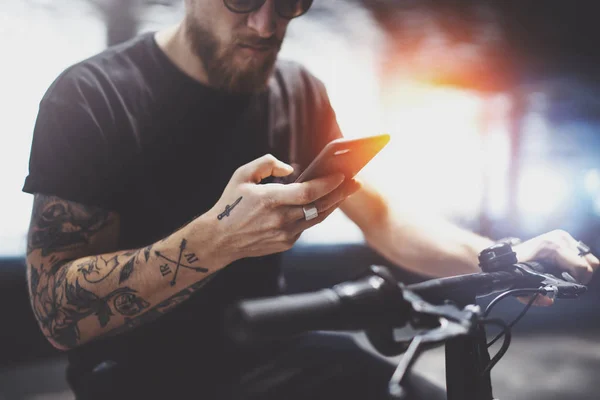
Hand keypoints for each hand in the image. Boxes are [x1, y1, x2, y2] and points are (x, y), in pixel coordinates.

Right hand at [207, 154, 361, 262]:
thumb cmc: (230, 203)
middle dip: (340, 192)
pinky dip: (317, 213)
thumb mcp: (242, 175)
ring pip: (317, 217)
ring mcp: (285, 234)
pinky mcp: (286, 243)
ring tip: (346, 190)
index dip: (328, 183)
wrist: (220, 239)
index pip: (308, 192)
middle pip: (320, 206)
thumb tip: (291, 168)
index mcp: (270, 200)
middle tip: (355, 181)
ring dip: (333, 204)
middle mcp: (281, 219)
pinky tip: (325, 203)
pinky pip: (307, 225)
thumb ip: (267, 163)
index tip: (342, 174)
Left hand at [513, 230, 598, 305]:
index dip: (579, 281)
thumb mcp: (520, 284)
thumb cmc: (514, 268)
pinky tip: (565, 268)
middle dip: (582, 276)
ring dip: (580, 270)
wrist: (506, 255)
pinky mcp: (565, 238)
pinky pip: (582, 254)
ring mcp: (564, 237)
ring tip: (567, 276)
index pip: (582, 266)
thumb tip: (550, 301)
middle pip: (590, 262)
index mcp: (552, 246)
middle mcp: (561, 238)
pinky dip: (577, 264)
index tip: (568, 286)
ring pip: (589, 258)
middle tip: (569, 282)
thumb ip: (533, 296)